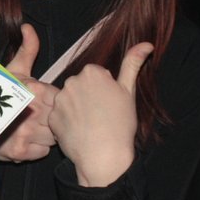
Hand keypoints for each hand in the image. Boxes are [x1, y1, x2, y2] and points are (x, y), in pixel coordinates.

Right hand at [0, 24, 59, 163]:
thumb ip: (28, 49)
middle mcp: (30, 112)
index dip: (56, 101)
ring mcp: (25, 133)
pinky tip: (29, 138)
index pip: (61, 99)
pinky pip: (44, 150)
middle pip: (59, 118)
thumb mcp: (13, 70)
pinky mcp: (20, 152)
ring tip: (36, 126)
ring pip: (54, 136)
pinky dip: (39, 146)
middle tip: (42, 115)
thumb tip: (27, 26)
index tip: (47, 102)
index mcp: (33, 90)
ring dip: (48, 133)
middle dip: (54, 118)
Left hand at [49, 43, 151, 186]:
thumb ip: (133, 64)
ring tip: (91, 125)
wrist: (104, 156)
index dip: (104, 89)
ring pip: (69, 100)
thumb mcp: (129, 91)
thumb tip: (147, 43)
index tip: (109, 103)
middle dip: (88, 96)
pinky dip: (67, 122)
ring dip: (77, 108)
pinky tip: (79, 132)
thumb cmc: (120, 124)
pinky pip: (59, 116)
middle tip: (101, 115)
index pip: (95, 74)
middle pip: (80, 85)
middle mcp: (71, 81)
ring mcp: (60, 100)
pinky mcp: (52, 117)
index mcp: (91, 72)